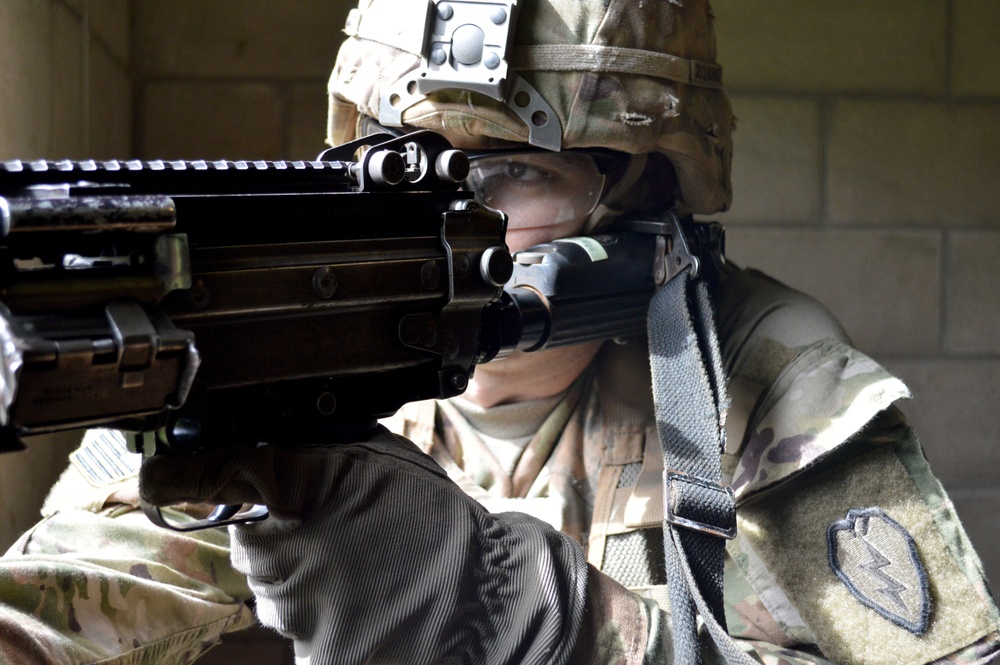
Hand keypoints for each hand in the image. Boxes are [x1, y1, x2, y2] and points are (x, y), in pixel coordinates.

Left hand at [140, 426, 587, 663]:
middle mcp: (276, 554)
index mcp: (289, 493)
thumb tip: (264, 447)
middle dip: (280, 529)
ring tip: (364, 565)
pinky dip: (323, 612)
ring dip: (305, 573)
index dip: (177, 475)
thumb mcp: (376, 456)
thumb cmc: (434, 522)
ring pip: (275, 584)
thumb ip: (313, 448)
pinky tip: (364, 600)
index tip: (157, 478)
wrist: (480, 597)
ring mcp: (291, 610)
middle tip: (338, 525)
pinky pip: (298, 625)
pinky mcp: (311, 652)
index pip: (204, 477)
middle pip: (250, 538)